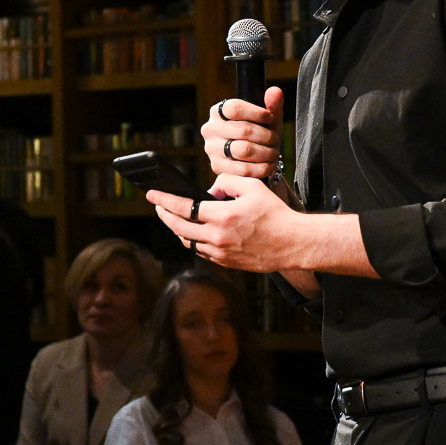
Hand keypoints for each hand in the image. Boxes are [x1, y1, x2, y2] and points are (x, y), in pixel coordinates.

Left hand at [151, 175, 300, 274]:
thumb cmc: (275, 213)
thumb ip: (226, 181)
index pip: (183, 207)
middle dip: (164, 215)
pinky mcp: (226, 263)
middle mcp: (217, 237)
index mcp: (222, 216)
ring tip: (173, 218)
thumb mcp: (252, 186)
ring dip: (177, 229)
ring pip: (188, 241)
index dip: (164, 200)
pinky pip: (201, 251)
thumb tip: (209, 191)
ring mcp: (221, 253)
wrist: (294, 243)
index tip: (152, 194)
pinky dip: (192, 240)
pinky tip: (191, 232)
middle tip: (158, 206)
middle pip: (179, 227)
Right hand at [204, 89, 284, 180]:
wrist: (250, 158)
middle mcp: (210, 129)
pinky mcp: (216, 167)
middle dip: (266, 136)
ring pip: (244, 150)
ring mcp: (211, 149)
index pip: (235, 108)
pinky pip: (243, 169)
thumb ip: (272, 105)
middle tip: (275, 140)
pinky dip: (261, 168)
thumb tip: (275, 91)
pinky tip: (269, 164)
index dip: (257, 113)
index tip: (270, 118)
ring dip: (265, 152)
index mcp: (218, 112)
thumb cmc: (259, 134)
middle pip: (243, 130)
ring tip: (274, 152)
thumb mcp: (267, 119)